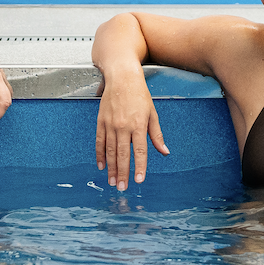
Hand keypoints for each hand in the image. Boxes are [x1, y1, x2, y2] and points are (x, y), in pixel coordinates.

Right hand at [95, 71, 169, 190]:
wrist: (122, 77)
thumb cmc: (139, 94)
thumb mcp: (152, 113)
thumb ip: (156, 135)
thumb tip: (164, 152)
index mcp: (138, 124)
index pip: (139, 151)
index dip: (139, 167)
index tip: (138, 180)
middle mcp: (123, 126)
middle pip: (123, 154)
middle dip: (123, 173)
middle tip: (122, 188)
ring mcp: (110, 124)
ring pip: (110, 151)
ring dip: (111, 168)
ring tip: (112, 181)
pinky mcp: (101, 121)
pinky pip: (99, 141)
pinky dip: (99, 155)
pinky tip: (102, 166)